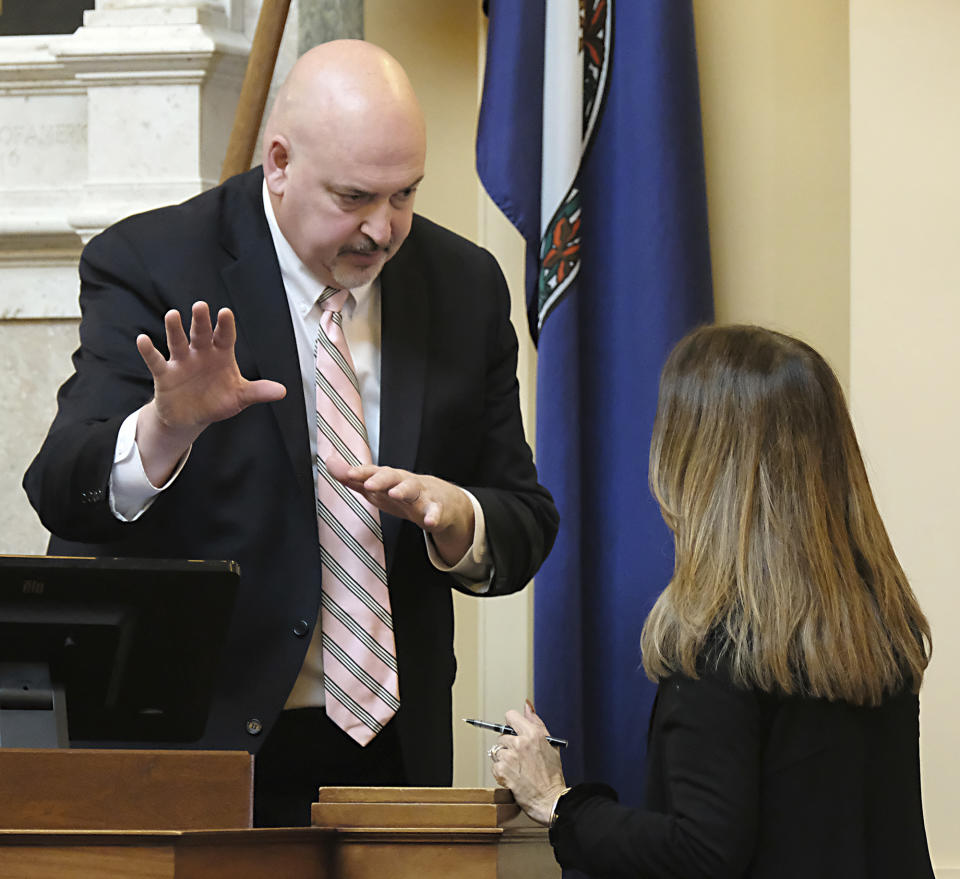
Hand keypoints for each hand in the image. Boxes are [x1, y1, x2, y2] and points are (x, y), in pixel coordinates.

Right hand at [136, 302, 285, 484]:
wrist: (192, 417)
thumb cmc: (217, 401)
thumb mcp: (239, 397)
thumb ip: (258, 392)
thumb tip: (281, 391)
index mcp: (221, 355)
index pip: (225, 337)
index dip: (225, 326)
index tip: (225, 313)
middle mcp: (200, 353)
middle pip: (201, 334)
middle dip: (201, 321)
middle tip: (200, 306)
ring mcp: (181, 361)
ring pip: (177, 341)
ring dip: (174, 329)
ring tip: (172, 315)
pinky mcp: (165, 373)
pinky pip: (155, 360)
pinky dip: (148, 351)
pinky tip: (143, 339)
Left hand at [326, 458, 474, 565]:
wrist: (442, 501)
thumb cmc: (403, 493)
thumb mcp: (377, 487)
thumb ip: (353, 479)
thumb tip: (329, 463)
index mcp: (389, 478)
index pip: (374, 472)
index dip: (362, 473)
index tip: (350, 474)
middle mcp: (405, 482)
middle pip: (393, 477)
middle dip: (381, 479)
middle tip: (369, 484)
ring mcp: (422, 495)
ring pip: (413, 489)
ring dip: (404, 491)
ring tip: (395, 494)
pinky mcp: (437, 509)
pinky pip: (436, 512)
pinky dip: (434, 516)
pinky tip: (429, 522)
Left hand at [489, 701, 566, 825]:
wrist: (550, 800)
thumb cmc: (552, 775)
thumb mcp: (550, 744)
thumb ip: (536, 722)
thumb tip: (526, 705)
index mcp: (533, 733)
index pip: (510, 716)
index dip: (511, 724)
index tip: (514, 732)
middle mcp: (520, 742)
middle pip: (502, 735)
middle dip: (509, 746)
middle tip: (520, 758)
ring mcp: (510, 756)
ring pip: (497, 751)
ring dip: (504, 759)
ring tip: (518, 769)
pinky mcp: (502, 770)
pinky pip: (495, 765)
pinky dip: (501, 772)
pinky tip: (513, 777)